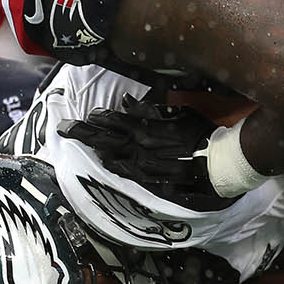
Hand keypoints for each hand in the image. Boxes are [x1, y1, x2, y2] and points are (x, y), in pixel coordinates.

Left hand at [57, 96, 234, 210]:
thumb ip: (152, 109)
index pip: (116, 122)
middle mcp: (141, 148)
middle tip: (64, 127)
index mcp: (148, 129)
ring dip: (97, 148)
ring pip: (114, 157)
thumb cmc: (201, 134)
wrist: (218, 163)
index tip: (85, 114)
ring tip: (81, 142)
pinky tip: (107, 163)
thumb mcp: (180, 114)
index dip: (99, 118)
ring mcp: (145, 166)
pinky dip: (116, 167)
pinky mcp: (152, 180)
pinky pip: (129, 174)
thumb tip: (127, 103)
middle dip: (85, 133)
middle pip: (107, 139)